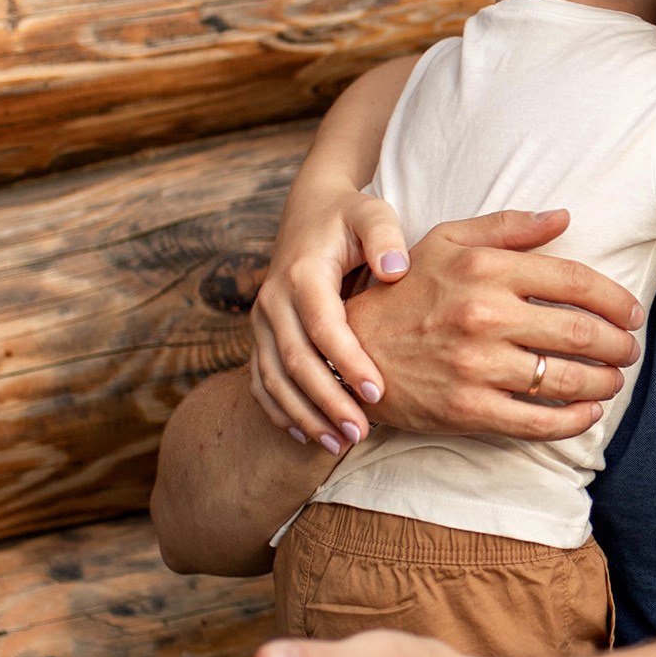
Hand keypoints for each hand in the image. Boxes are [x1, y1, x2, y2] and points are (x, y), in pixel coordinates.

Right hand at [251, 179, 415, 448]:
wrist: (309, 211)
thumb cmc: (350, 217)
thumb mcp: (371, 214)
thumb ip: (384, 237)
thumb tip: (395, 270)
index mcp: (301, 274)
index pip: (322, 326)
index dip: (348, 361)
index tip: (378, 391)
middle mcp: (272, 301)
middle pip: (295, 361)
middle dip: (327, 401)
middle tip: (360, 433)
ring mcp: (261, 323)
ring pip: (274, 379)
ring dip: (305, 415)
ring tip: (339, 445)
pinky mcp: (260, 338)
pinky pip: (262, 382)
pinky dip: (281, 412)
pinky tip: (309, 436)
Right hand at [350, 210, 642, 440]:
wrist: (350, 350)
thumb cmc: (405, 291)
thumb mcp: (446, 241)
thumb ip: (508, 227)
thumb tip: (565, 217)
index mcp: (486, 269)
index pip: (576, 281)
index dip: (616, 300)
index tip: (632, 312)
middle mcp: (485, 315)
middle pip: (582, 332)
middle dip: (619, 345)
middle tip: (629, 350)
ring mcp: (476, 365)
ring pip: (567, 378)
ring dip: (605, 381)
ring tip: (614, 379)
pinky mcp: (467, 409)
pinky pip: (539, 421)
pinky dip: (575, 420)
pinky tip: (589, 412)